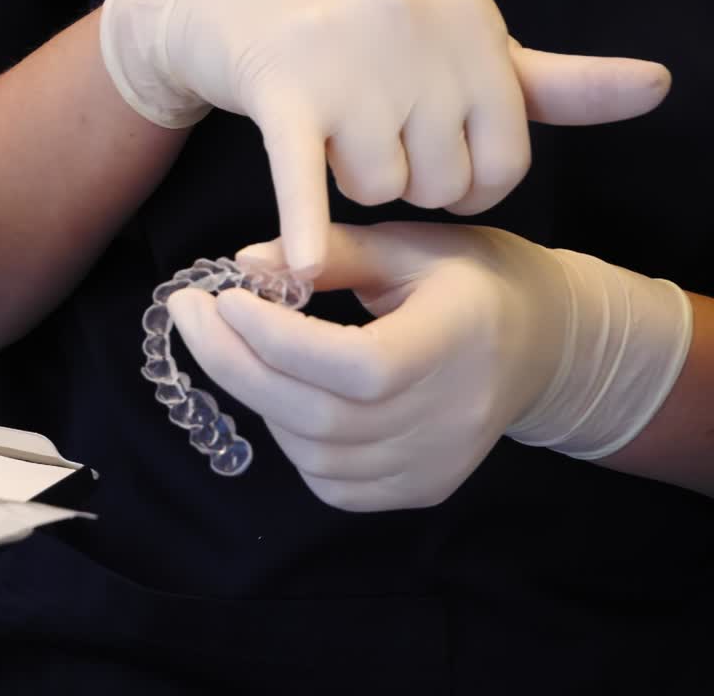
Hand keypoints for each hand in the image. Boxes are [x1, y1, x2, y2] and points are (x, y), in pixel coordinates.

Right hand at [101, 0, 671, 276]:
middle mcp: (417, 28)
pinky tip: (297, 265)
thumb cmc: (359, 36)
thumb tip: (656, 88)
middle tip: (367, 140)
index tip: (430, 167)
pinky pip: (304, 176)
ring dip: (352, 186)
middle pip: (440, 181)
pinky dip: (303, 223)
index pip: (503, 159)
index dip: (466, 185)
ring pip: (379, 189)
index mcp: (470, 18)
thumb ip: (549, 82)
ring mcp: (349, 59)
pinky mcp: (284, 90)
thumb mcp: (460, 47)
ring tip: (328, 137)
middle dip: (405, 182)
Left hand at [166, 223, 690, 511]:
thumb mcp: (410, 244)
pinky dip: (288, 437)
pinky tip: (279, 391)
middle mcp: (451, 418)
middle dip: (232, 361)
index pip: (354, 365)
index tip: (221, 295)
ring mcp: (435, 466)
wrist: (545, 346)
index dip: (276, 337)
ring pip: (313, 452)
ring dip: (255, 396)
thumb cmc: (472, 280)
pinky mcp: (419, 490)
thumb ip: (331, 252)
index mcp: (458, 342)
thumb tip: (246, 262)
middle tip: (188, 314)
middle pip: (319, 415)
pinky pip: (329, 481)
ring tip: (236, 344)